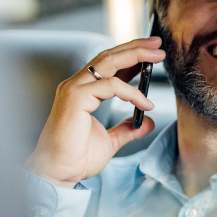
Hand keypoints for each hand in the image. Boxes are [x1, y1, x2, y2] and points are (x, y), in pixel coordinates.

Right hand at [24, 36, 165, 187]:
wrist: (59, 173)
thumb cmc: (76, 157)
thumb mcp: (110, 141)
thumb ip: (127, 129)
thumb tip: (147, 122)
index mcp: (83, 91)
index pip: (108, 64)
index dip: (130, 54)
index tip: (152, 52)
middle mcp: (76, 85)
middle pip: (109, 56)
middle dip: (136, 47)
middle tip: (158, 43)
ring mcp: (74, 90)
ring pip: (108, 62)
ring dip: (136, 56)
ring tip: (158, 57)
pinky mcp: (75, 99)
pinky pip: (110, 86)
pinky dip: (131, 92)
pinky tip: (146, 103)